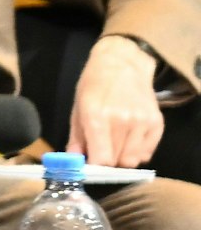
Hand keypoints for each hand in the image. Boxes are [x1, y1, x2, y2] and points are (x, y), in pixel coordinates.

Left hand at [68, 36, 162, 167]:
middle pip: (117, 162)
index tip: (90, 164)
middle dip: (107, 161)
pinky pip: (146, 153)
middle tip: (101, 150)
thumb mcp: (77, 108)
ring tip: (114, 143)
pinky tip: (128, 140)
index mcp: (97, 117)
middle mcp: (122, 121)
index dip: (95, 166)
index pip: (102, 159)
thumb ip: (76, 137)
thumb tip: (73, 160)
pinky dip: (137, 152)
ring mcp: (142, 123)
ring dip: (121, 157)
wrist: (122, 63)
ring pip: (132, 160)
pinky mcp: (156, 123)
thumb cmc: (94, 85)